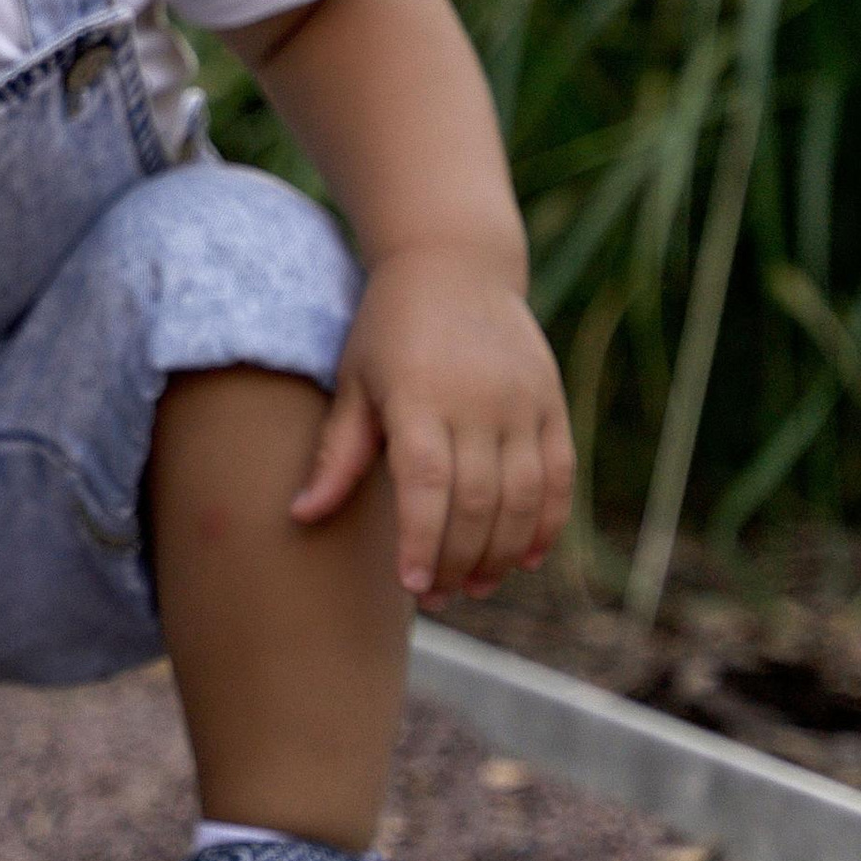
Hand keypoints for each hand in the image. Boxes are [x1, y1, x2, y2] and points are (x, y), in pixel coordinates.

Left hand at [290, 248, 572, 601]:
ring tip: (476, 585)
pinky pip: (560, 476)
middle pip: (478, 502)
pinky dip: (548, 524)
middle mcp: (478, 400)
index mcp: (419, 394)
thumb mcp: (355, 380)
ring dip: (503, 553)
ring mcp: (522, 401)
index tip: (410, 585)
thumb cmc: (389, 327)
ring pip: (524, 498)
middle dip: (457, 561)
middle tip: (437, 597)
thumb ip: (338, 452)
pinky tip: (526, 558)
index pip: (427, 484)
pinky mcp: (552, 402)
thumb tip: (301, 516)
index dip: (421, 540)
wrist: (454, 263)